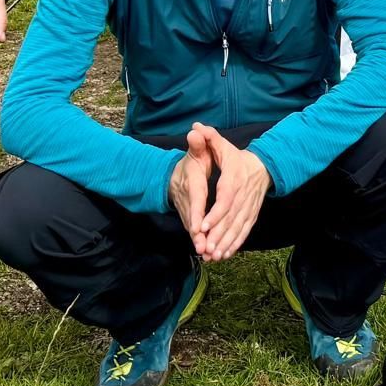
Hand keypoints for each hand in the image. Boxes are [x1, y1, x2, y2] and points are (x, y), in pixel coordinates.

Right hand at [168, 133, 215, 250]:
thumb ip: (198, 144)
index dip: (196, 212)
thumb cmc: (191, 163)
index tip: (198, 226)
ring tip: (208, 254)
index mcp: (192, 183)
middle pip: (192, 219)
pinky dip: (202, 242)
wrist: (175, 177)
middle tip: (204, 248)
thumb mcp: (195, 152)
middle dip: (198, 235)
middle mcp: (188, 200)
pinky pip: (197, 232)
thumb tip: (195, 131)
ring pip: (194, 229)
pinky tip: (210, 253)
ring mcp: (189, 212)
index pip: (195, 198)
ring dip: (200, 242)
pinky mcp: (191, 219)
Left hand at [195, 127, 270, 261]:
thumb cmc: (239, 158)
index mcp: (234, 179)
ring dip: (226, 242)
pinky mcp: (252, 214)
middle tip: (206, 249)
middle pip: (231, 218)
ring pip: (238, 227)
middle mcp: (243, 195)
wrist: (264, 166)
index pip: (225, 198)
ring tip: (214, 255)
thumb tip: (195, 127)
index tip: (203, 226)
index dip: (215, 213)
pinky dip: (236, 243)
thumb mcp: (224, 147)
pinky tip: (226, 254)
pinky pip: (245, 231)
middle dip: (218, 235)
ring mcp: (249, 206)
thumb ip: (210, 138)